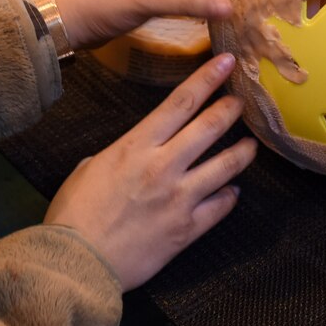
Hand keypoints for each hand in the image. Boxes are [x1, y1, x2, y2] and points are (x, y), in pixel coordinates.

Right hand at [43, 53, 256, 289]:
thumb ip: (119, 156)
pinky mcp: (186, 229)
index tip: (227, 63)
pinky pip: (219, 208)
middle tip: (244, 100)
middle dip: (231, 108)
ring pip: (225, 166)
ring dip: (242, 152)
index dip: (207, 79)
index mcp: (136, 146)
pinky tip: (233, 191)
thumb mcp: (88, 169)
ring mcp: (179, 198)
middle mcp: (163, 166)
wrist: (77, 261)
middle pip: (210, 127)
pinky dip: (229, 197)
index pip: (181, 102)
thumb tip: (132, 155)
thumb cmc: (73, 214)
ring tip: (251, 145)